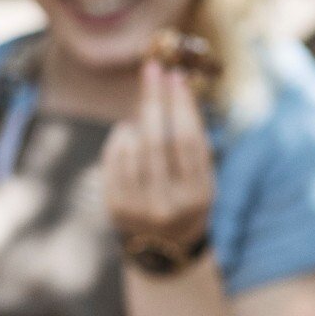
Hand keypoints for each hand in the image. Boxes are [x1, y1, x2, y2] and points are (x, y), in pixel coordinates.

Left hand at [103, 62, 213, 252]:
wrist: (165, 245)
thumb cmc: (187, 196)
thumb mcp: (202, 176)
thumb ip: (193, 140)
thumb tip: (174, 87)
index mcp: (199, 195)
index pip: (187, 141)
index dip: (180, 106)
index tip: (176, 76)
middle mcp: (168, 205)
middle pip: (157, 141)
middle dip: (154, 100)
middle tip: (152, 69)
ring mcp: (138, 209)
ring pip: (133, 148)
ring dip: (135, 122)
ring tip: (140, 117)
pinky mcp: (114, 208)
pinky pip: (112, 160)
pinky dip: (118, 139)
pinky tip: (126, 133)